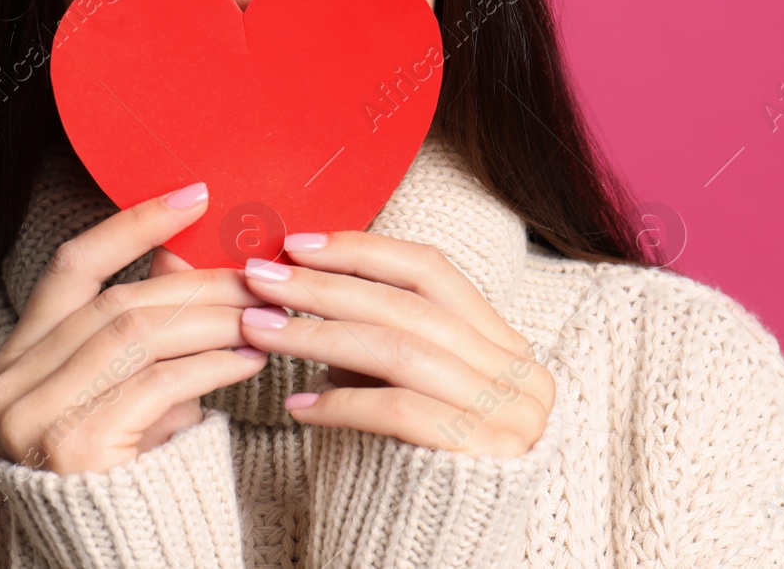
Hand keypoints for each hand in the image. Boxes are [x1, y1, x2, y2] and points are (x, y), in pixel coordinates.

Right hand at [0, 182, 267, 473]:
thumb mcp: (132, 384)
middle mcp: (9, 385)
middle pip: (117, 302)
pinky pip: (157, 383)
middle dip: (198, 283)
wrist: (124, 556)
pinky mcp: (72, 447)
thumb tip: (187, 250)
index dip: (133, 225)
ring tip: (264, 316)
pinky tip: (251, 358)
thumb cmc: (129, 467)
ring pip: (138, 334)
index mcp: (15, 359)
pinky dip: (212, 363)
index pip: (73, 266)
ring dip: (213, 319)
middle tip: (259, 275)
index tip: (194, 196)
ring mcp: (32, 417)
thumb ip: (150, 320)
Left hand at [236, 230, 554, 457]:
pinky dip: (343, 405)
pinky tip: (298, 406)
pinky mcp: (486, 456)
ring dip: (320, 336)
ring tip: (263, 331)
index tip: (299, 245)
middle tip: (263, 281)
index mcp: (506, 344)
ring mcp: (511, 414)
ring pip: (401, 350)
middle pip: (409, 306)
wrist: (439, 553)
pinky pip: (402, 411)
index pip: (432, 271)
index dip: (364, 250)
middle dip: (327, 288)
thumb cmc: (412, 465)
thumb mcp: (404, 387)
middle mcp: (520, 374)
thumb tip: (302, 275)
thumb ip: (378, 335)